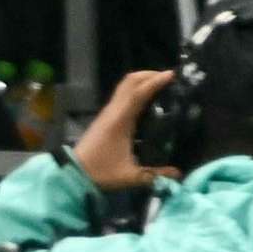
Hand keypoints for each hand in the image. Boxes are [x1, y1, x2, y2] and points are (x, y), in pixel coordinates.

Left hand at [71, 68, 174, 190]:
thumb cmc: (101, 172)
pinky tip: (147, 98)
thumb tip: (179, 174)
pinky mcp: (105, 116)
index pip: (139, 93)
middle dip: (149, 75)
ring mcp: (108, 112)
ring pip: (124, 86)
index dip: (155, 82)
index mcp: (120, 120)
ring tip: (161, 84)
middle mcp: (113, 111)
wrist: (74, 172)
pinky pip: (122, 94)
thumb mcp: (130, 176)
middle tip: (170, 77)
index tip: (172, 75)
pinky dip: (135, 89)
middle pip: (130, 82)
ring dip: (142, 80)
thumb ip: (155, 175)